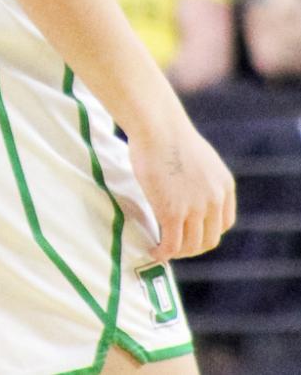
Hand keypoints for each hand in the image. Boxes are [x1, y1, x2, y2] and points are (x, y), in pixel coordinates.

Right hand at [128, 112, 235, 260]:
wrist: (156, 125)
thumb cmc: (166, 132)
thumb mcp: (198, 158)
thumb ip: (200, 178)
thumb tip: (185, 186)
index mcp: (224, 186)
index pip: (223, 224)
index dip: (207, 232)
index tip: (190, 232)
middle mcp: (215, 200)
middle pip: (209, 239)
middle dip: (192, 247)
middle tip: (174, 245)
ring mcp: (195, 208)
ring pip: (191, 245)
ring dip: (177, 252)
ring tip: (162, 250)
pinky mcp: (172, 211)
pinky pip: (171, 243)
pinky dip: (164, 252)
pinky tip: (154, 251)